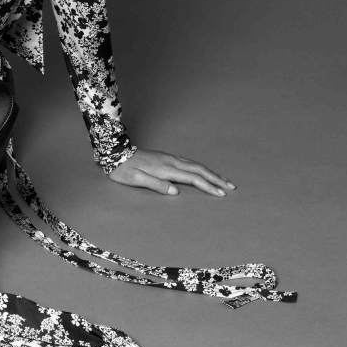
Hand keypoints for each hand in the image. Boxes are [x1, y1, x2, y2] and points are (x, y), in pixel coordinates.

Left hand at [107, 147, 235, 196]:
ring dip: (211, 172)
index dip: (208, 186)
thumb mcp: (136, 180)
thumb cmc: (123, 169)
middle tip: (232, 187)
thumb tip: (176, 191)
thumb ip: (156, 185)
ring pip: (195, 164)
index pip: (193, 178)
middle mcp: (171, 161)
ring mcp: (169, 158)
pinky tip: (203, 171)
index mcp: (166, 169)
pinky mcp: (166, 157)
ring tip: (223, 180)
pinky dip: (201, 168)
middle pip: (199, 170)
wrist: (114, 152)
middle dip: (216, 179)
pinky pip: (189, 162)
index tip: (221, 194)